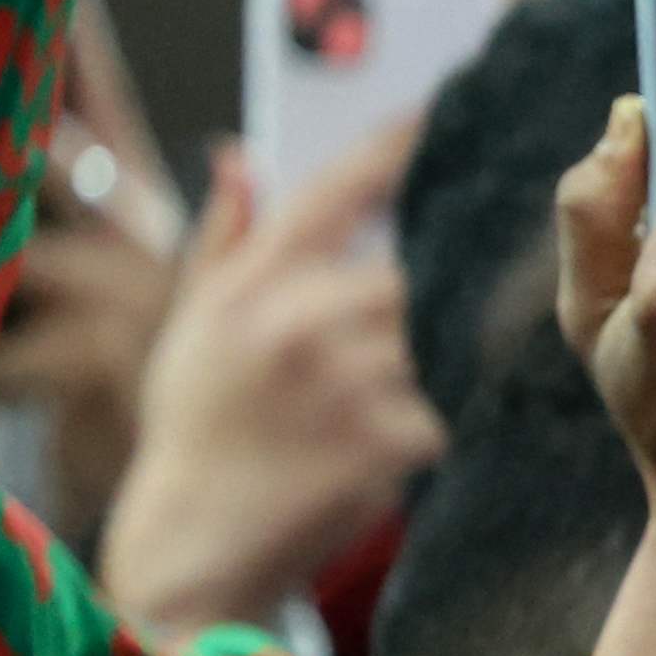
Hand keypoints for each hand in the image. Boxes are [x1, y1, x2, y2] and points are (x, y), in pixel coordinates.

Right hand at [98, 134, 439, 641]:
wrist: (196, 545)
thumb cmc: (198, 432)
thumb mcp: (193, 326)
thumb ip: (226, 239)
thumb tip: (238, 155)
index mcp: (252, 283)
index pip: (337, 190)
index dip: (396, 144)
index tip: (444, 111)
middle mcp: (297, 318)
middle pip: (416, 268)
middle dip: (443, 284)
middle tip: (462, 294)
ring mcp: (345, 379)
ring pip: (437, 340)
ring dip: (435, 362)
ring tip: (402, 391)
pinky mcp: (387, 439)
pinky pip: (444, 410)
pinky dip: (431, 426)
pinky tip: (391, 448)